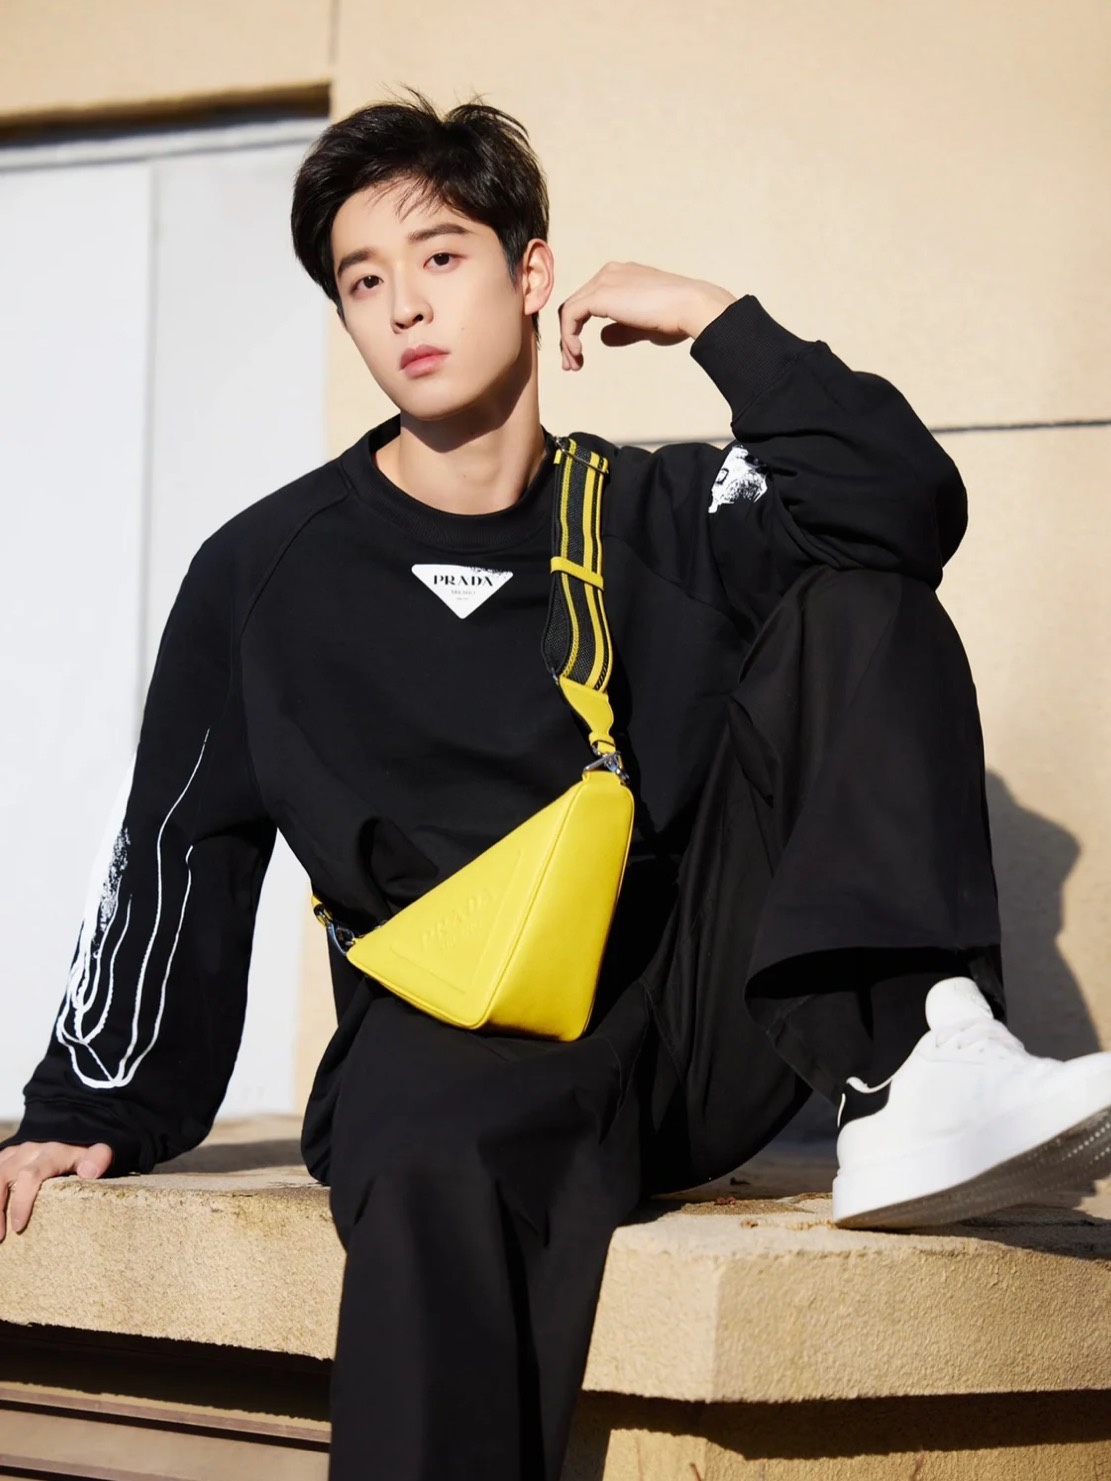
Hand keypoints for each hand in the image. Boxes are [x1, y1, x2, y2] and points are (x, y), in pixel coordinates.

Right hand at [0, 1140, 112, 1240]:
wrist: (76, 1128)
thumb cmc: (86, 1149)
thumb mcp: (99, 1151)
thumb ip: (99, 1159)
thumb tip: (88, 1173)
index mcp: (52, 1152)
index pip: (30, 1176)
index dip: (21, 1202)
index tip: (19, 1227)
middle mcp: (29, 1150)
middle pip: (2, 1177)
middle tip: (1, 1236)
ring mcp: (16, 1151)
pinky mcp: (8, 1154)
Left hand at [557, 262, 734, 370]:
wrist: (690, 306)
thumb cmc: (675, 317)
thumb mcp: (642, 325)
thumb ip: (621, 329)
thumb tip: (603, 338)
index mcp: (619, 276)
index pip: (587, 302)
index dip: (577, 330)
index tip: (579, 356)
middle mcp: (608, 274)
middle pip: (575, 306)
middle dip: (568, 338)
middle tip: (571, 366)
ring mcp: (604, 281)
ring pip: (570, 311)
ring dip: (566, 341)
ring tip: (573, 365)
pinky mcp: (600, 294)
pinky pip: (571, 315)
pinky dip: (569, 336)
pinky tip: (578, 353)